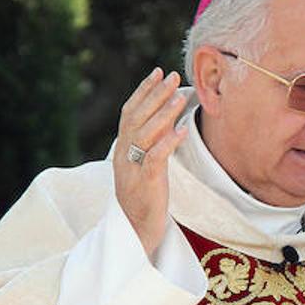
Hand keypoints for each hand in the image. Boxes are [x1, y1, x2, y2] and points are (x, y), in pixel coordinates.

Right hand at [113, 68, 189, 256]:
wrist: (135, 233)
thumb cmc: (144, 200)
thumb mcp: (145, 167)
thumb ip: (151, 144)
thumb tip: (167, 120)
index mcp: (122, 150)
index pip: (129, 112)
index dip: (143, 91)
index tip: (158, 72)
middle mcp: (123, 155)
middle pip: (136, 117)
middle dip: (155, 94)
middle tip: (173, 75)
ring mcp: (132, 169)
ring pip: (145, 134)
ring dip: (163, 112)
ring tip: (179, 95)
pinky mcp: (145, 184)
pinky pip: (155, 159)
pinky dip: (168, 142)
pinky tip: (182, 130)